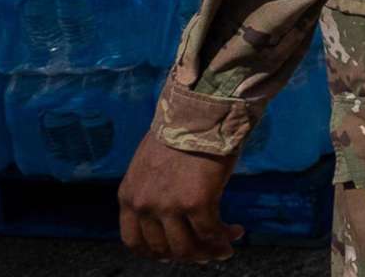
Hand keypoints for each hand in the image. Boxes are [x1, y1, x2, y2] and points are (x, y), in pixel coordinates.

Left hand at [119, 133, 241, 262]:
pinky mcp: (197, 202)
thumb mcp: (153, 163)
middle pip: (162, 248)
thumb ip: (155, 188)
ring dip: (208, 251)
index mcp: (129, 195)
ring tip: (224, 247)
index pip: (134, 240)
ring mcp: (169, 206)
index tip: (172, 254)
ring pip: (187, 247)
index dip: (155, 252)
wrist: (200, 110)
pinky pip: (211, 233)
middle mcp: (144, 205)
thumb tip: (175, 208)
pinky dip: (224, 240)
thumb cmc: (183, 129)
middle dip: (187, 254)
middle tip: (205, 252)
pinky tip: (235, 234)